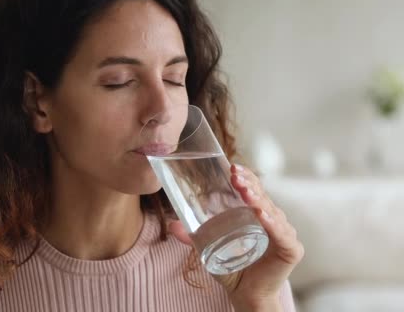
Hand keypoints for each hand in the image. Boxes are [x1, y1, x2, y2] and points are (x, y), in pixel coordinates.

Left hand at [168, 164, 303, 309]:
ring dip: (258, 200)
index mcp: (259, 216)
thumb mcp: (208, 248)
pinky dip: (273, 224)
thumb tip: (172, 225)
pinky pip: (282, 234)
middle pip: (263, 197)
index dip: (246, 177)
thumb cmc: (232, 270)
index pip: (254, 191)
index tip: (232, 167)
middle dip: (249, 184)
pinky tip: (261, 214)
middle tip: (234, 175)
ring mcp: (285, 235)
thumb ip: (192, 236)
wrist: (246, 296)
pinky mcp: (291, 250)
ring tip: (245, 191)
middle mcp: (275, 222)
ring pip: (272, 212)